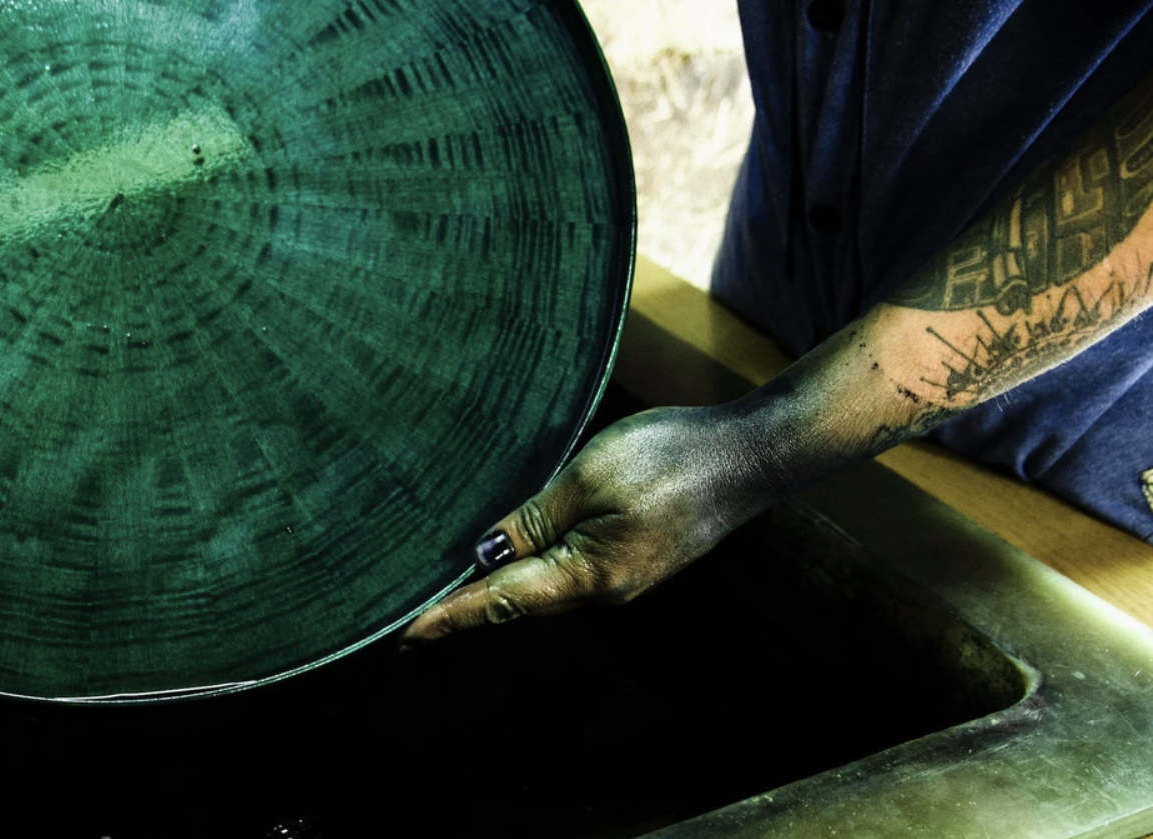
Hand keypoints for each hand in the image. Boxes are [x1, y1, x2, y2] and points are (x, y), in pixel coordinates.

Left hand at [399, 405, 784, 646]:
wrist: (749, 455)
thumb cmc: (671, 457)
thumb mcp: (588, 476)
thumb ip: (532, 518)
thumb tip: (483, 553)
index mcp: (587, 576)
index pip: (499, 601)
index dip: (448, 616)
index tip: (403, 635)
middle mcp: (602, 589)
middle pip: (517, 602)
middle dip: (464, 607)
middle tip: (410, 618)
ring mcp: (621, 577)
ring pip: (541, 588)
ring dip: (495, 588)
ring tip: (447, 587)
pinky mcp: (633, 558)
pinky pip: (567, 572)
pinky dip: (528, 569)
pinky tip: (510, 556)